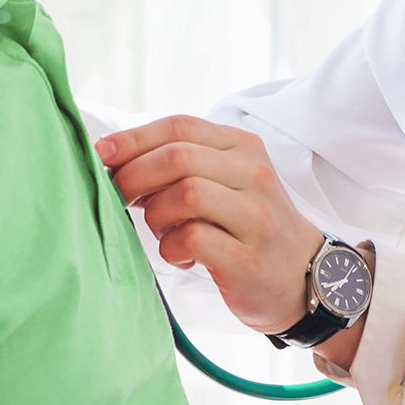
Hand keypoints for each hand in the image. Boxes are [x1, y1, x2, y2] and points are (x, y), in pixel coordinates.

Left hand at [95, 115, 324, 335]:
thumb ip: (183, 164)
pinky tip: (182, 257)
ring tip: (162, 232)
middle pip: (178, 158)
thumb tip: (114, 158)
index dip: (133, 139)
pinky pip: (192, 239)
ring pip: (184, 195)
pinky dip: (172, 249)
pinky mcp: (248, 257)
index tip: (100, 154)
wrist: (304, 277)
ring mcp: (255, 216)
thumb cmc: (249, 227)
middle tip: (118, 198)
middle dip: (134, 176)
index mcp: (243, 147)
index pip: (180, 127)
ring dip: (156, 215)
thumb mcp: (227, 182)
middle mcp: (254, 175)